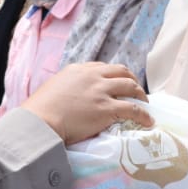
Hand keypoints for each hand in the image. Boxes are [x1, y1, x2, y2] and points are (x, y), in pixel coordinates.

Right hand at [21, 63, 150, 144]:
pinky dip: (143, 115)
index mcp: (78, 70)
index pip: (103, 67)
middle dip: (132, 80)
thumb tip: (71, 98)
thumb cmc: (39, 111)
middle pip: (121, 72)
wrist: (39, 121)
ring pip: (131, 87)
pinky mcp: (106, 109)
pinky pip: (133, 109)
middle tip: (137, 91)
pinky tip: (148, 121)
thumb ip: (67, 88)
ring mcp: (101, 91)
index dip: (114, 75)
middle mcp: (92, 76)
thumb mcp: (53, 88)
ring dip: (141, 95)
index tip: (118, 83)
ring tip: (145, 105)